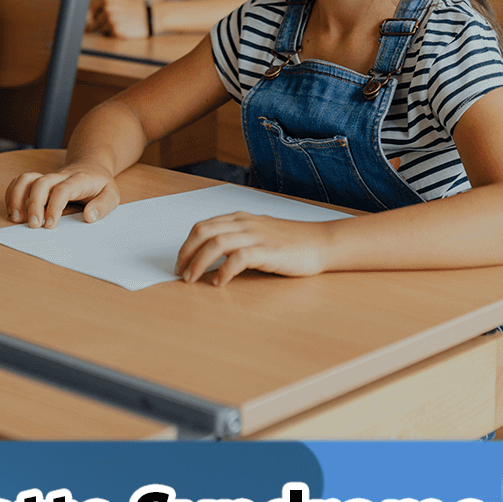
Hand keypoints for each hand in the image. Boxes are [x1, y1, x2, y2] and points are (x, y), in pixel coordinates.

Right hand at [5, 163, 118, 226]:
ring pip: (26, 179)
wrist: (91, 165)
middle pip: (41, 183)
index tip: (50, 224)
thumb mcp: (112, 194)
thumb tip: (89, 217)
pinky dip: (12, 194)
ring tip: (16, 219)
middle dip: (34, 204)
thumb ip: (103, 206)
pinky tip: (13, 211)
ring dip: (17, 197)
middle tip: (34, 226)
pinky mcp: (39, 181)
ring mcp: (47, 177)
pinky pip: (20, 182)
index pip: (63, 189)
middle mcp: (60, 176)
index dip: (54, 206)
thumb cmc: (100, 184)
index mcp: (79, 180)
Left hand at [88, 0, 151, 37]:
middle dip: (103, 24)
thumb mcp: (118, 3)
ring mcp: (111, 19)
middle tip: (118, 21)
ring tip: (121, 25)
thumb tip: (86, 19)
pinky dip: (114, 35)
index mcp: (107, 0)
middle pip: (95, 21)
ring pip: (100, 30)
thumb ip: (103, 7)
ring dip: (108, 30)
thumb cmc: (134, 11)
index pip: (91, 10)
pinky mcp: (115, 30)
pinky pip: (108, 36)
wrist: (150, 17)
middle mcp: (107, 8)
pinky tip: (124, 29)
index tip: (104, 18)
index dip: (97, 16)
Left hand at [174, 212, 333, 286]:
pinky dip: (224, 271)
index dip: (186, 245)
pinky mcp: (268, 251)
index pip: (203, 226)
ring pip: (216, 244)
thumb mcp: (260, 233)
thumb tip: (213, 257)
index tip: (181, 262)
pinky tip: (219, 282)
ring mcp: (256, 236)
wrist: (322, 243)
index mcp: (241, 219)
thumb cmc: (292, 241)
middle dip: (186, 253)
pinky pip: (238, 258)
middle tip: (181, 272)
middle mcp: (245, 224)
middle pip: (203, 232)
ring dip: (199, 263)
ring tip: (192, 279)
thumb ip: (238, 239)